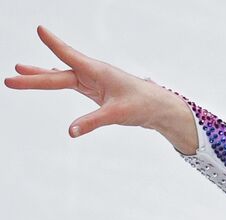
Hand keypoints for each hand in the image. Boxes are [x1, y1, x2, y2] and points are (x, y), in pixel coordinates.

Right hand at [4, 25, 182, 142]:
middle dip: (34, 77)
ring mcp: (92, 81)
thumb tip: (70, 132)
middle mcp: (92, 74)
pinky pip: (70, 84)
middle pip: (58, 75)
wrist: (159, 108)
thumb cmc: (143, 105)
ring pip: (61, 78)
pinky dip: (55, 81)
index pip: (70, 55)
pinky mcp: (95, 90)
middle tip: (9, 78)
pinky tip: (46, 75)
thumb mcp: (117, 114)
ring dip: (40, 77)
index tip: (40, 29)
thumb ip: (93, 122)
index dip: (54, 44)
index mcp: (98, 71)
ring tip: (18, 73)